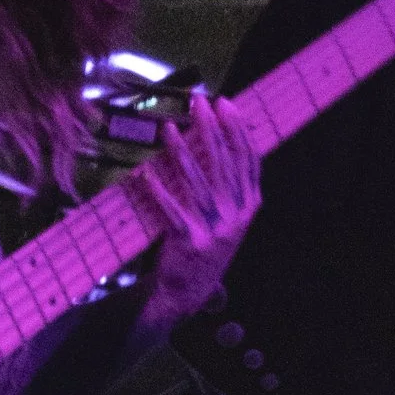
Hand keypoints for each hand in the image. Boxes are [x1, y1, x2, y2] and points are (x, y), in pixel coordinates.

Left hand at [135, 91, 263, 327]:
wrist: (189, 292)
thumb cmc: (206, 244)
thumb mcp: (229, 217)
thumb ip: (229, 185)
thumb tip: (219, 138)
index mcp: (249, 205)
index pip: (248, 159)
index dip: (238, 129)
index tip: (226, 104)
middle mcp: (236, 216)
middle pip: (224, 163)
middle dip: (210, 128)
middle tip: (198, 103)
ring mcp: (215, 229)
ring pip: (197, 181)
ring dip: (181, 151)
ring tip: (168, 127)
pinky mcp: (190, 242)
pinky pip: (171, 210)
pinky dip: (157, 190)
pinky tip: (146, 173)